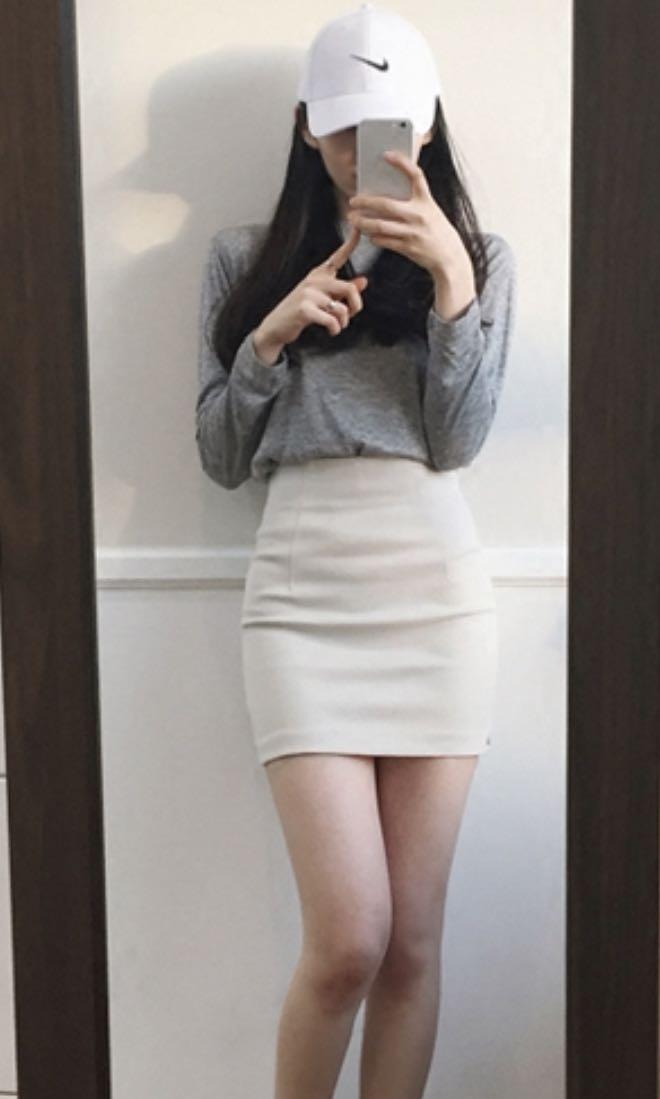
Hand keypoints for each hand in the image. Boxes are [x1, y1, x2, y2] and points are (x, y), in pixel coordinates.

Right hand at [254, 225, 368, 359]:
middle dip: (356, 307)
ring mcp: (308, 293)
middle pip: (350, 289)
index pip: (338, 257)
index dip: (350, 242)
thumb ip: (343, 291)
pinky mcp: (304, 309)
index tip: (358, 227)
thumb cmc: (301, 312)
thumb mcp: (323, 299)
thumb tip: (364, 281)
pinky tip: (331, 331)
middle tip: (351, 316)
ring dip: (343, 322)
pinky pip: (332, 320)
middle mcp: (314, 280)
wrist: (276, 326)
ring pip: (342, 308)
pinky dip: (335, 329)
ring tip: (336, 326)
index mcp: (319, 275)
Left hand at [346, 150, 467, 280]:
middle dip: (365, 201)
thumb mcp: (431, 211)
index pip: (415, 175)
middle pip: (386, 204)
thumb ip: (415, 202)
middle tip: (353, 200)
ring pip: (380, 225)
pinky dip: (373, 237)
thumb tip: (390, 193)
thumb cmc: (438, 231)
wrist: (449, 257)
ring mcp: (412, 232)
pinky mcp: (407, 247)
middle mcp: (419, 215)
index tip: (387, 154)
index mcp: (426, 201)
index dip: (402, 162)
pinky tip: (368, 234)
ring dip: (363, 222)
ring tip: (353, 219)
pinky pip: (384, 240)